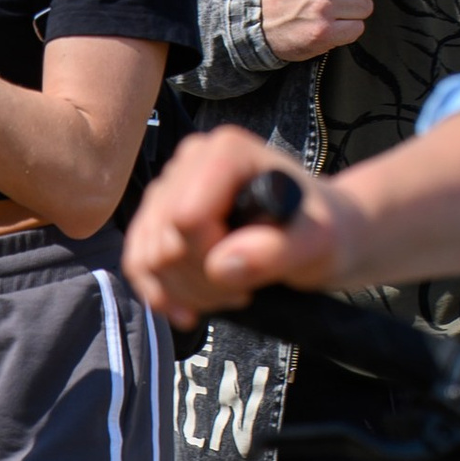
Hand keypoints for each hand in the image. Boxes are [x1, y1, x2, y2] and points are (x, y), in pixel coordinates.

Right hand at [122, 125, 351, 326]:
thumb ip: (276, 251)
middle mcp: (190, 160)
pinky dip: (161, 293)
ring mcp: (170, 187)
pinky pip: (136, 263)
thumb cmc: (323, 233)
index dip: (209, 257)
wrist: (316, 238)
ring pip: (146, 258)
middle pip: (162, 241)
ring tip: (227, 291)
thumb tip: (221, 264)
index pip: (185, 218)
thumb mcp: (318, 243)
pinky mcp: (158, 216)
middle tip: (243, 288)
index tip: (250, 269)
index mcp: (225, 152)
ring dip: (185, 291)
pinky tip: (189, 308)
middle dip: (199, 281)